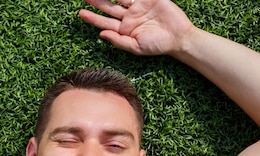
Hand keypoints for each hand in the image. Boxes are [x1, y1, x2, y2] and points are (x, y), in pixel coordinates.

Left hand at [79, 0, 195, 55]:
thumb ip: (118, 41)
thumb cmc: (157, 46)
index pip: (104, 22)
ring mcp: (137, 7)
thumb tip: (101, 35)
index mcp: (123, 30)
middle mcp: (128, 17)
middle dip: (96, 1)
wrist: (179, 37)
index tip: (81, 13)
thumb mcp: (136, 47)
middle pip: (108, 7)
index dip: (92, 18)